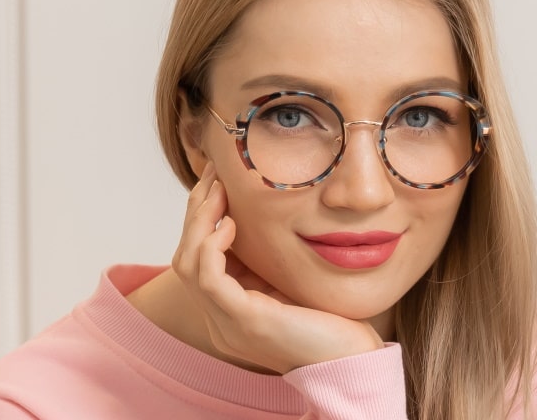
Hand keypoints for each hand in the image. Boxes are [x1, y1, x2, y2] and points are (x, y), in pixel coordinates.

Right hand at [171, 162, 384, 373]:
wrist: (352, 362)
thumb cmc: (333, 323)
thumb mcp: (293, 282)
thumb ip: (272, 260)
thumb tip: (264, 217)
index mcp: (230, 310)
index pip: (198, 258)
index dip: (203, 218)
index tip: (218, 181)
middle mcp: (221, 318)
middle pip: (185, 257)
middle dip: (196, 212)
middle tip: (213, 174)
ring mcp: (228, 322)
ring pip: (187, 264)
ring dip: (199, 222)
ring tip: (218, 191)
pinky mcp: (245, 321)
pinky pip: (208, 278)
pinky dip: (212, 246)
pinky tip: (231, 225)